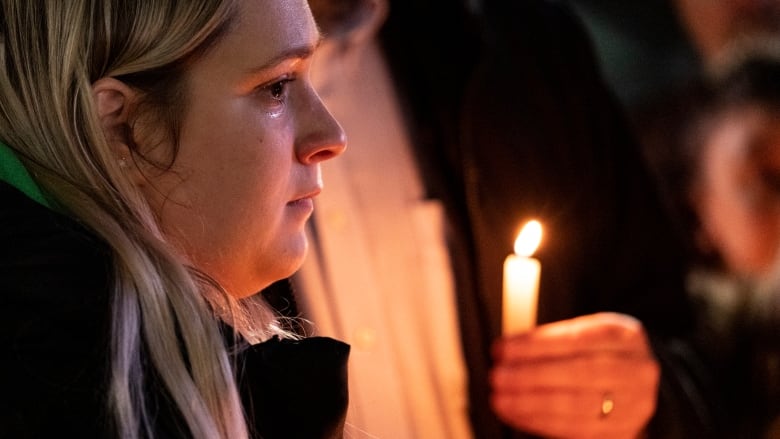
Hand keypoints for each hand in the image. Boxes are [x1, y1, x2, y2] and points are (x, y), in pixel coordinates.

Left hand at [490, 312, 658, 438]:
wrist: (641, 387)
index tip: (504, 348)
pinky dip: (540, 422)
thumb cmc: (604, 357)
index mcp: (624, 337)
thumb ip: (553, 340)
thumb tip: (507, 350)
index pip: (576, 339)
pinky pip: (576, 430)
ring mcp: (634, 405)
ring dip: (531, 403)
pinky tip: (517, 414)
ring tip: (501, 398)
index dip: (535, 345)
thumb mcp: (588, 335)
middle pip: (579, 373)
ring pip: (577, 405)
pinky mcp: (621, 432)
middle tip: (498, 376)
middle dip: (531, 375)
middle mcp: (636, 371)